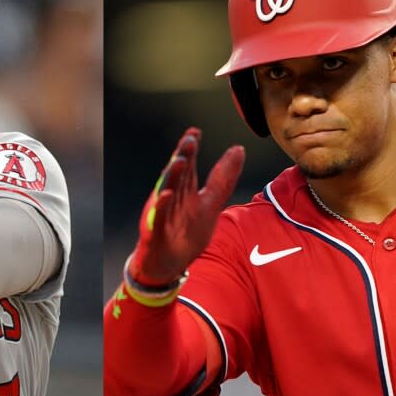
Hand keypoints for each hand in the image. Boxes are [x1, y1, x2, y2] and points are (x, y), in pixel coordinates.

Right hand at [129, 127, 244, 285]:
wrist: (167, 264)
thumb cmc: (186, 233)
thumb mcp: (211, 204)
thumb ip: (223, 178)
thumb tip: (239, 149)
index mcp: (184, 191)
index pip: (188, 166)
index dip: (191, 149)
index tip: (195, 131)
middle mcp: (172, 197)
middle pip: (178, 174)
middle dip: (183, 156)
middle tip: (190, 140)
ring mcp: (163, 213)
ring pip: (167, 190)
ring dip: (172, 175)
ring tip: (179, 160)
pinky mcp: (156, 230)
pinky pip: (159, 216)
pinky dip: (162, 205)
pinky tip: (165, 194)